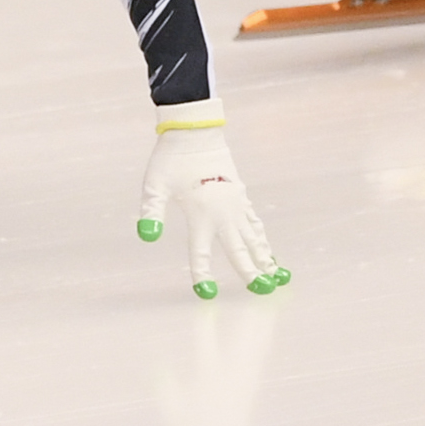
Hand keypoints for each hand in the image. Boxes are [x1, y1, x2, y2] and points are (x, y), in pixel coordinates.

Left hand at [136, 99, 287, 299]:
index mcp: (201, 214)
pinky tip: (267, 248)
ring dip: (265, 257)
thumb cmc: (171, 159)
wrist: (196, 132)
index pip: (201, 253)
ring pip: (254, 237)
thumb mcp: (154, 186)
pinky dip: (262, 238)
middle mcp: (223, 213)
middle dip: (251, 272)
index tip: (206, 294)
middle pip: (239, 250)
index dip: (201, 274)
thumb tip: (146, 236)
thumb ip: (151, 211)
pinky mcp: (240, 195)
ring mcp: (235, 204)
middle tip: (264, 292)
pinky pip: (254, 222)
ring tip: (278, 276)